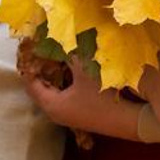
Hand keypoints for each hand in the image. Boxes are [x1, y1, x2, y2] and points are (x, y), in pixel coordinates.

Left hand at [21, 58, 140, 140]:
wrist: (129, 120)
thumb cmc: (102, 95)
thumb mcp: (84, 70)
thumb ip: (69, 54)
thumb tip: (57, 39)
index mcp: (51, 105)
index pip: (31, 83)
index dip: (30, 65)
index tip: (30, 49)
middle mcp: (55, 114)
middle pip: (40, 89)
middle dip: (41, 70)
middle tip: (40, 51)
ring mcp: (67, 117)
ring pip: (53, 93)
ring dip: (53, 77)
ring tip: (54, 58)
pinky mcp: (79, 116)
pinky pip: (62, 97)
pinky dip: (62, 84)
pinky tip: (69, 72)